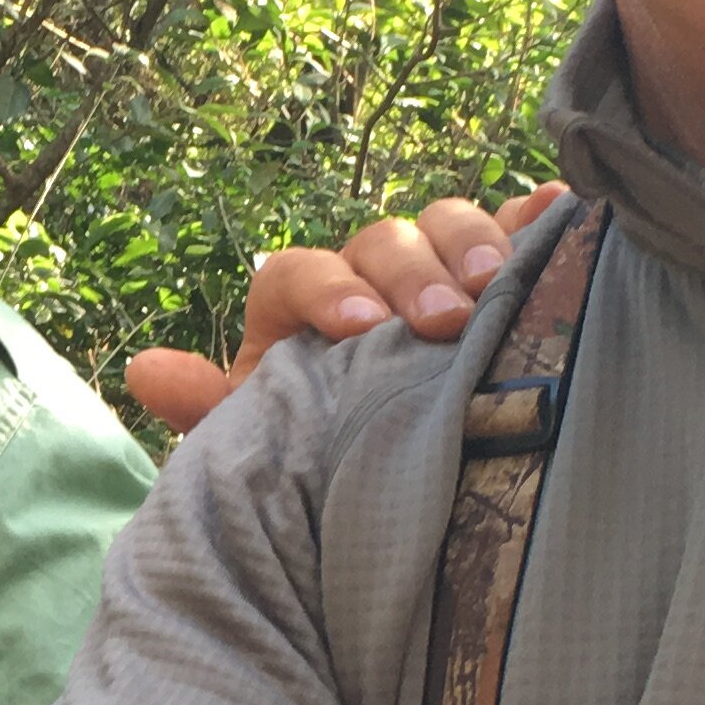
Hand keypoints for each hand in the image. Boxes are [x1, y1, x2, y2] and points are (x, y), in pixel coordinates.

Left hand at [123, 185, 570, 437]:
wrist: (386, 490)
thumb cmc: (318, 464)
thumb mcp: (260, 449)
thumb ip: (211, 411)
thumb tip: (144, 368)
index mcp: (297, 312)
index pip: (297, 272)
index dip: (327, 290)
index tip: (359, 330)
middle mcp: (366, 279)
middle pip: (382, 242)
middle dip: (413, 273)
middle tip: (443, 319)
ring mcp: (434, 272)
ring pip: (447, 226)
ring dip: (473, 243)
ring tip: (501, 280)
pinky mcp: (497, 277)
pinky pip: (519, 231)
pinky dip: (538, 217)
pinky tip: (561, 214)